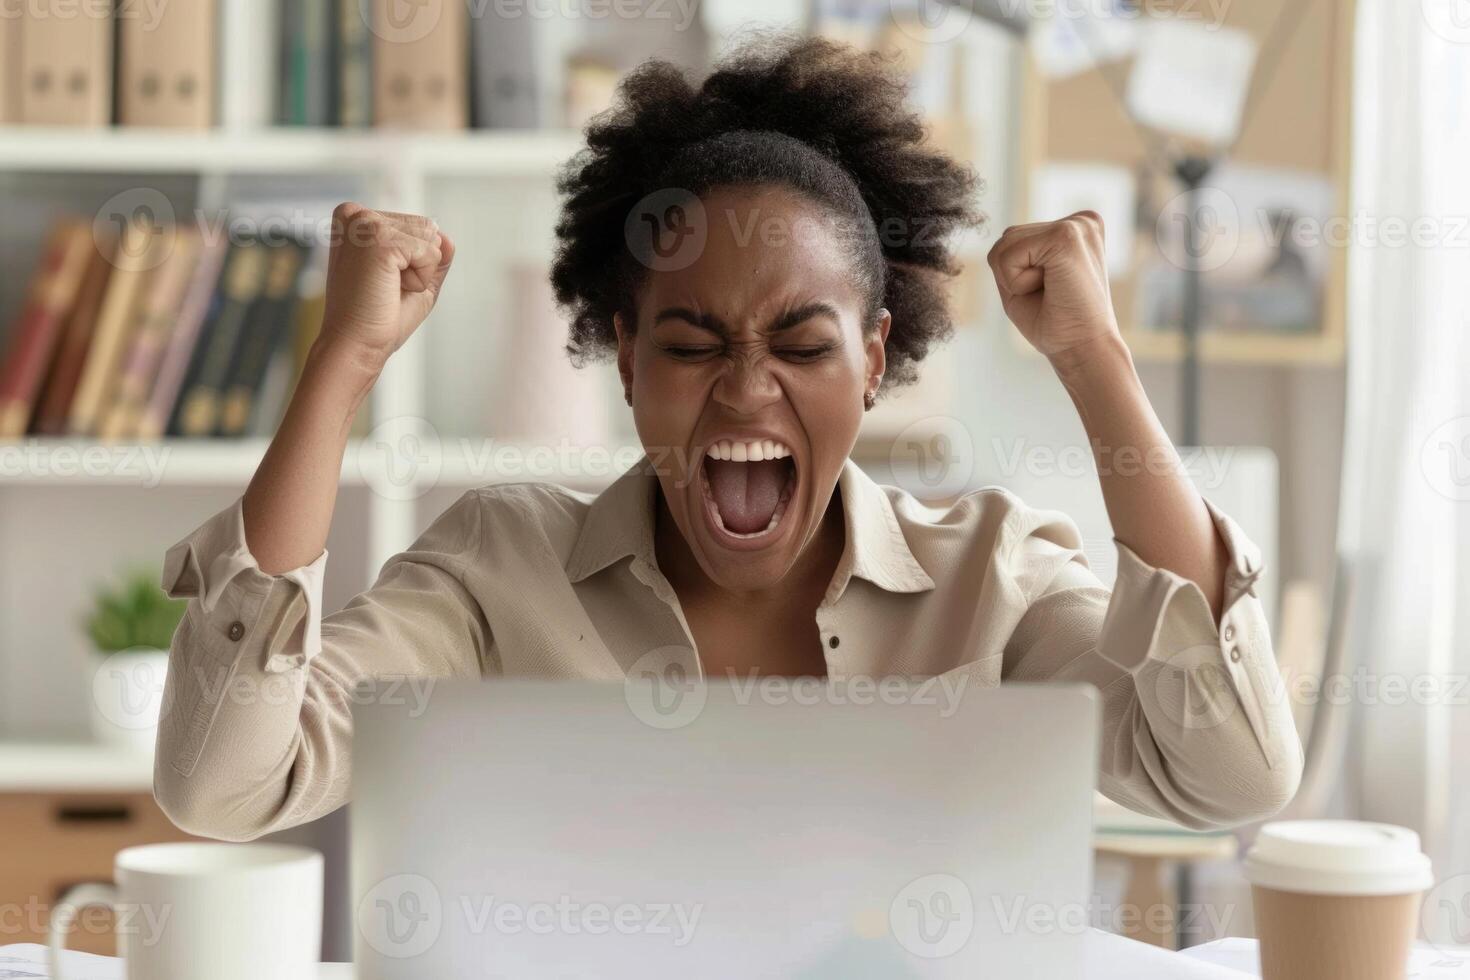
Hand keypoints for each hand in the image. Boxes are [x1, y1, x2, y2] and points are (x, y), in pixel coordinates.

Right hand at [317, 203, 455, 372]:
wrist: (355, 344)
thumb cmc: (378, 317)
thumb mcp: (414, 280)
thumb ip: (433, 256)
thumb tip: (447, 237)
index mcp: (357, 218)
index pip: (418, 225)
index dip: (414, 260)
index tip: (382, 280)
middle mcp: (357, 214)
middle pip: (427, 227)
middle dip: (418, 263)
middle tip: (384, 286)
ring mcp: (366, 224)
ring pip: (431, 237)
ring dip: (419, 271)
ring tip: (386, 286)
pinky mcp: (379, 239)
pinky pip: (430, 252)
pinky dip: (420, 278)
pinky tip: (390, 288)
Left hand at [987, 211, 1120, 366]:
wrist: (1082, 348)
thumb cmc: (1055, 322)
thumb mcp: (1025, 280)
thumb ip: (1014, 250)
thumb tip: (1007, 232)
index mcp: (1076, 229)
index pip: (1015, 238)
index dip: (1016, 274)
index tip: (1052, 292)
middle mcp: (1081, 221)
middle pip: (1007, 238)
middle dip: (1013, 274)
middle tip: (1050, 294)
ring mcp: (1076, 225)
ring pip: (1004, 243)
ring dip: (1015, 278)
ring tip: (1051, 291)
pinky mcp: (1066, 236)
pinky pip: (1008, 255)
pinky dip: (1016, 281)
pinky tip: (1049, 288)